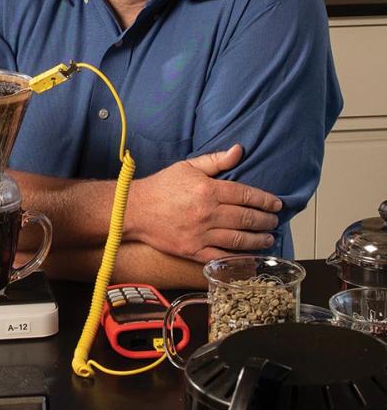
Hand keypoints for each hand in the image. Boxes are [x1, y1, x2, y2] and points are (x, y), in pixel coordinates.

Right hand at [128, 144, 281, 261]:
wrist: (133, 209)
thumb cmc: (160, 186)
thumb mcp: (187, 166)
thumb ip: (215, 160)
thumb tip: (239, 151)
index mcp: (207, 190)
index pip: (246, 195)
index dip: (265, 200)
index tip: (276, 204)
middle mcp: (207, 212)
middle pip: (246, 218)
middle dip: (265, 220)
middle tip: (274, 221)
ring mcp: (200, 234)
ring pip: (238, 239)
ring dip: (258, 239)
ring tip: (268, 238)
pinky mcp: (192, 250)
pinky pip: (221, 256)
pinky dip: (238, 258)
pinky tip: (250, 256)